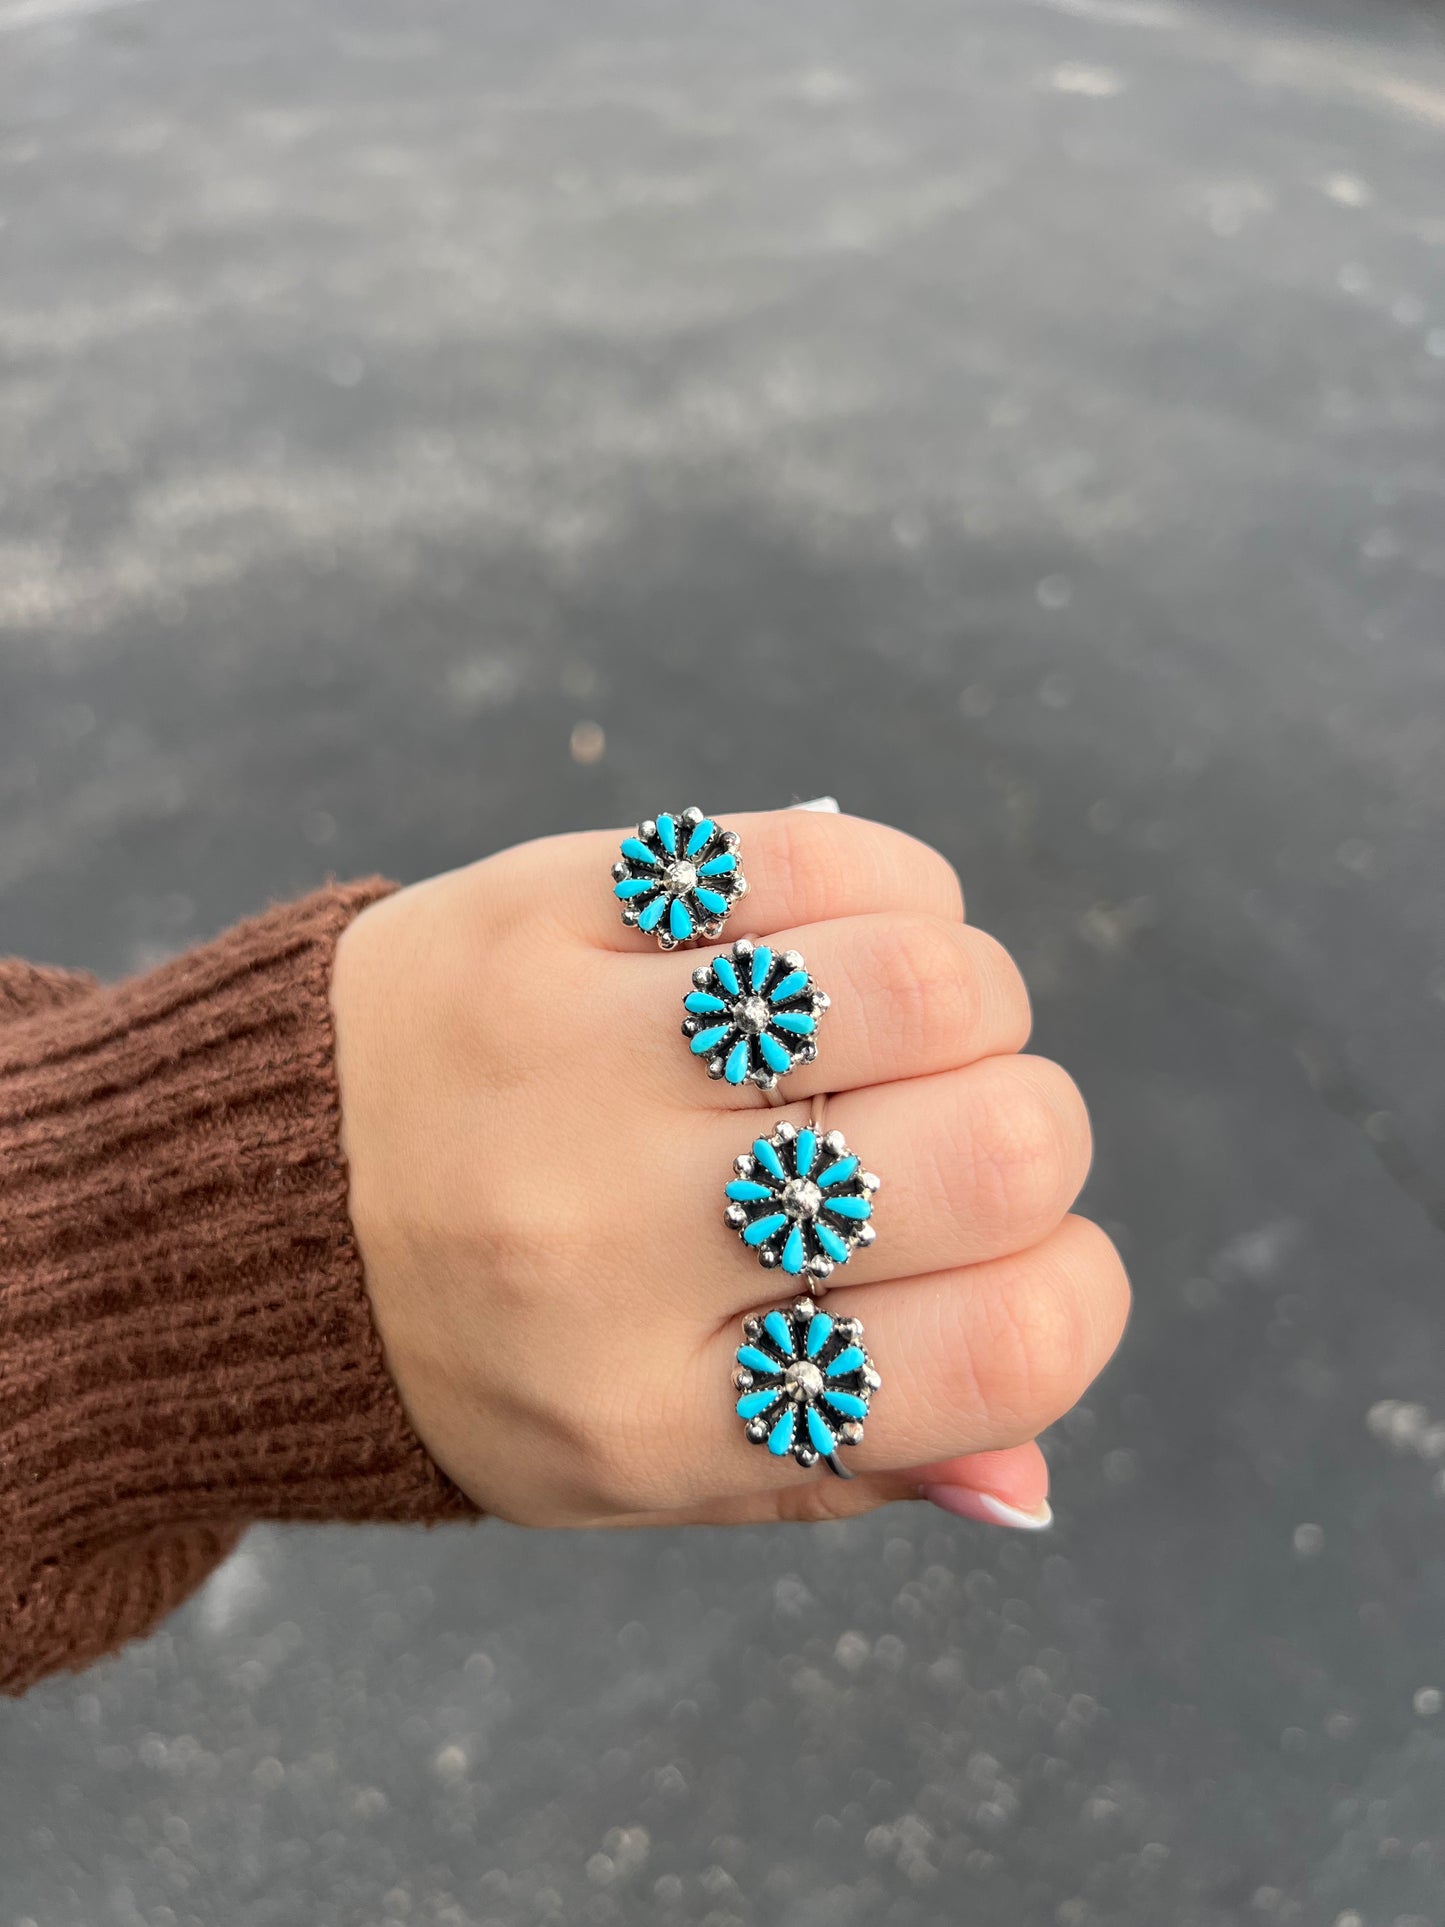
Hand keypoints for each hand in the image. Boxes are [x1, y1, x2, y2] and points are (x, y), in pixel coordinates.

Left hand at [329, 810, 1127, 1529]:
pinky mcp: (544, 907)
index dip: (1071, 1297)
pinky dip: (885, 890)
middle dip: (1036, 1137)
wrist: (239, 1214)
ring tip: (911, 1026)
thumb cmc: (480, 1351)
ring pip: (916, 981)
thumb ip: (838, 1471)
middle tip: (962, 1135)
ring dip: (972, 1001)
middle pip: (994, 1151)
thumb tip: (1029, 1474)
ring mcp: (574, 1052)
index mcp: (659, 1412)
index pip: (995, 1356)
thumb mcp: (634, 1469)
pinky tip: (847, 939)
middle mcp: (614, 1237)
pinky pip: (803, 857)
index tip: (1025, 1264)